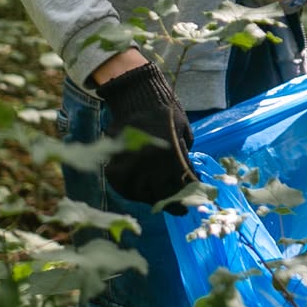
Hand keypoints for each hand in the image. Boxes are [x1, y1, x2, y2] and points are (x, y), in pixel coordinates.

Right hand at [96, 61, 195, 211]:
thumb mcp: (184, 133)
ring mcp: (132, 165)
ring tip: (159, 202)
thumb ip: (185, 156)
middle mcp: (151, 164)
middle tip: (179, 210)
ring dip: (153, 200)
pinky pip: (123, 187)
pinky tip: (140, 194)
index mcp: (171, 155)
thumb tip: (190, 177)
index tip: (190, 205)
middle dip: (173, 203)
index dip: (187, 196)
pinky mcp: (116, 163)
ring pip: (143, 194)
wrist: (138, 97)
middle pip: (163, 194)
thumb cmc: (166, 112)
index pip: (182, 184)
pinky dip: (132, 193)